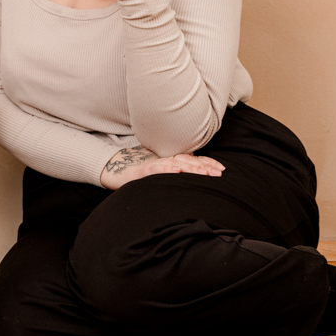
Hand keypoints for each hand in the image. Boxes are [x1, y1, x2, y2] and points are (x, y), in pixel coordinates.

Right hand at [100, 146, 224, 189]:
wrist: (113, 172)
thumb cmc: (139, 175)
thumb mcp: (161, 174)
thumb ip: (176, 173)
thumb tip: (196, 176)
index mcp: (170, 160)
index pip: (192, 160)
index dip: (207, 163)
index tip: (221, 170)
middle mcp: (163, 159)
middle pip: (187, 160)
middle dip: (203, 167)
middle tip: (217, 174)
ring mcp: (152, 164)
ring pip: (174, 163)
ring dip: (190, 167)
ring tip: (203, 173)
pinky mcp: (140, 171)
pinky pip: (155, 168)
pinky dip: (166, 169)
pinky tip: (176, 171)